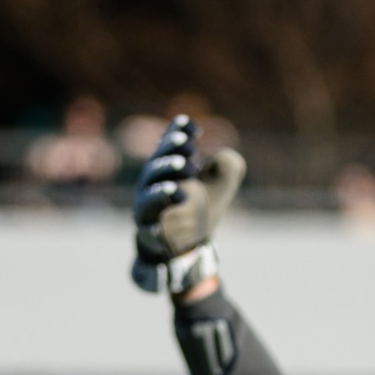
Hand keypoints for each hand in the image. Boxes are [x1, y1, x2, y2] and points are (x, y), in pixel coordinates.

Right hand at [131, 115, 245, 292]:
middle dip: (169, 163)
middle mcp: (153, 189)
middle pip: (155, 172)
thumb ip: (227, 168)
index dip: (177, 135)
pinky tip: (159, 230)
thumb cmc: (199, 210)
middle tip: (188, 159)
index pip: (170, 149)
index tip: (190, 125)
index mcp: (169, 171)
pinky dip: (153, 232)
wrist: (188, 249)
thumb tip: (222, 157)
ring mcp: (149, 215)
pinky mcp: (150, 241)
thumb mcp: (220, 186)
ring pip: (148, 203)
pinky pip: (148, 236)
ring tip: (177, 190)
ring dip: (161, 194)